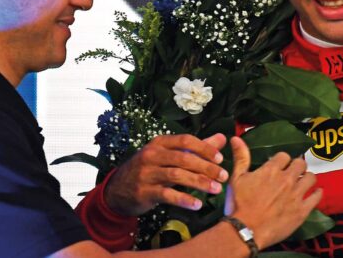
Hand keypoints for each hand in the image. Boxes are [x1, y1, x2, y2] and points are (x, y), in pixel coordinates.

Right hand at [104, 133, 228, 215]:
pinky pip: (167, 195)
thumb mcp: (169, 155)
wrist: (118, 190)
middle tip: (224, 176)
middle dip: (207, 167)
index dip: (204, 148)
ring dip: (199, 182)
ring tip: (216, 189)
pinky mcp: (144, 192)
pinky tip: (197, 205)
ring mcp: (147, 173)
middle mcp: (152, 155)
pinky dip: (184, 199)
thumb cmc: (150, 169)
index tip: (220, 158)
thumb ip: (196, 148)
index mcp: (160, 143)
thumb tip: (222, 139)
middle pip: (184, 158)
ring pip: (177, 176)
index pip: (185, 140)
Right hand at [225, 137, 321, 248]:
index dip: (282, 160)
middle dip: (297, 166)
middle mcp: (287, 179)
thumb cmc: (239, 204)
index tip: (280, 165)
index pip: (284, 156)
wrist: (246, 230)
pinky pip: (316, 197)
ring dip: (307, 178)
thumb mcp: (236, 179)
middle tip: (294, 172)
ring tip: (303, 181)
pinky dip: (317, 193)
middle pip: (300, 163)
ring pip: (311, 178)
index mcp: (271, 170)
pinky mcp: (302, 210)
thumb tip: (236, 138)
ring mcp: (296, 194)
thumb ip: (241, 157)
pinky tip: (315, 193)